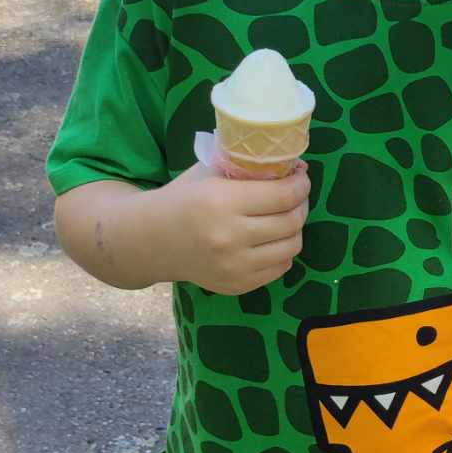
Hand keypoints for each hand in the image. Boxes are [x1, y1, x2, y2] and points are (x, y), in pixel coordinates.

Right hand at [151, 160, 309, 294]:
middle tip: (296, 196)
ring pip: (291, 247)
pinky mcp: (237, 285)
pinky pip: (280, 267)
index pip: (283, 195)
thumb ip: (248, 166)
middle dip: (301, 204)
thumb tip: (297, 167)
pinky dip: (283, 251)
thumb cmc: (183, 199)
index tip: (300, 178)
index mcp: (221, 202)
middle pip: (291, 221)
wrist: (150, 240)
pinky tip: (272, 238)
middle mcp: (229, 237)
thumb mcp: (209, 172)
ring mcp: (234, 266)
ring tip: (286, 217)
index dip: (300, 185)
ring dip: (295, 229)